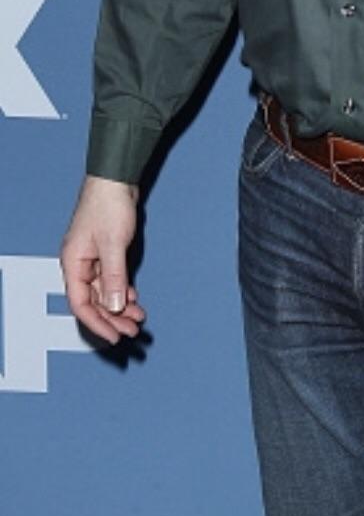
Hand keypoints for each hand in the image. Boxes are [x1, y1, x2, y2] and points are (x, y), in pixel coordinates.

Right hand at [61, 176, 145, 344]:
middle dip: (113, 318)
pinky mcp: (105, 253)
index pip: (81, 304)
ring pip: (104, 292)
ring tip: (138, 318)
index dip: (97, 323)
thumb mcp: (112, 244)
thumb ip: (113, 277)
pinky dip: (122, 291)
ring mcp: (92, 259)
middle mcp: (79, 263)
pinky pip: (111, 280)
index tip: (114, 336)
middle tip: (132, 331)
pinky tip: (133, 299)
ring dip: (120, 307)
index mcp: (73, 263)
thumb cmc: (107, 204)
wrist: (115, 179)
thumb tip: (113, 306)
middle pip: (93, 301)